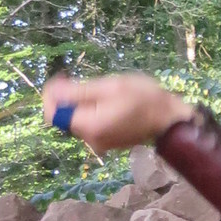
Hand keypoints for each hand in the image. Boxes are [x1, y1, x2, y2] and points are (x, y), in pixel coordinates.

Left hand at [43, 72, 193, 156]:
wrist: (170, 119)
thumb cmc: (145, 98)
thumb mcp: (111, 86)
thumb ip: (78, 91)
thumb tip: (52, 91)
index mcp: (89, 125)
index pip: (53, 114)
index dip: (51, 95)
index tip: (61, 77)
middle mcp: (90, 139)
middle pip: (64, 118)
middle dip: (67, 98)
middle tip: (80, 79)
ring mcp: (99, 143)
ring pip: (77, 121)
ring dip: (81, 104)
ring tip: (100, 89)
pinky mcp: (106, 143)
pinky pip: (89, 126)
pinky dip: (91, 112)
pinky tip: (107, 102)